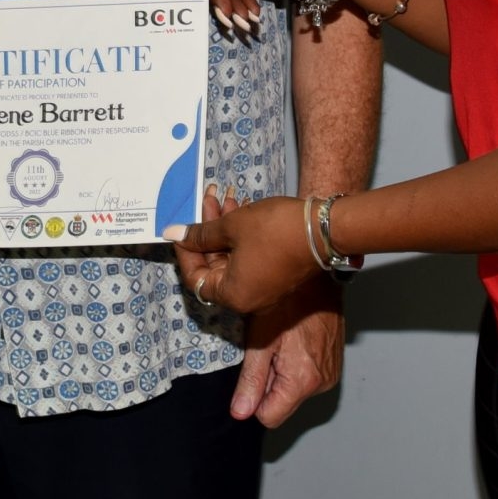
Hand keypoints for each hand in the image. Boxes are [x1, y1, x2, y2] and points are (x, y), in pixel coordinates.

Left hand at [167, 188, 314, 314]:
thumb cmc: (276, 230)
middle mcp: (248, 299)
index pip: (195, 278)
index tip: (181, 228)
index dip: (185, 251)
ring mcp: (265, 289)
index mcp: (233, 295)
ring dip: (224, 230)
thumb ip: (199, 234)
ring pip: (233, 259)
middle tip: (206, 203)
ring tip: (223, 199)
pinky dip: (241, 238)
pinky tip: (240, 209)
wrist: (325, 228)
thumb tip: (172, 234)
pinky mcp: (277, 276)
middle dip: (207, 233)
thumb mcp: (231, 227)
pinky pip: (249, 259)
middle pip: (214, 267)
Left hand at [234, 286, 342, 426]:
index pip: (269, 417)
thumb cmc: (287, 302)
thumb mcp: (260, 340)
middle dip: (268, 382)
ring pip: (293, 390)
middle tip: (266, 349)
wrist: (319, 277)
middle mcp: (322, 383)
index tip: (252, 371)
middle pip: (282, 402)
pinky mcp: (334, 364)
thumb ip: (251, 380)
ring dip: (281, 372)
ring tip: (280, 341)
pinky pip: (307, 377)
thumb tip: (240, 413)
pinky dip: (295, 364)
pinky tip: (292, 340)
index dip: (254, 399)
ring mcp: (331, 373)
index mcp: (303, 381)